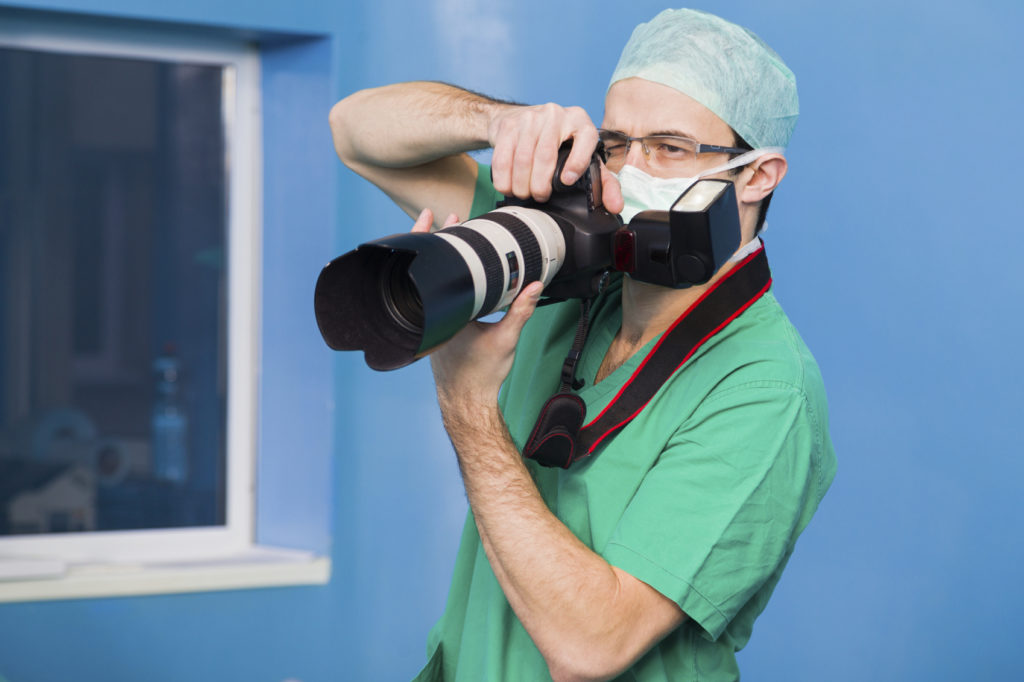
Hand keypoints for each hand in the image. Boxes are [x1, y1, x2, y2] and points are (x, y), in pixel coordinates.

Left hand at [412, 208, 542, 409]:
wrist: (468, 403)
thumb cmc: (482, 376)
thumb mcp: (506, 339)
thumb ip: (521, 310)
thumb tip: (535, 285)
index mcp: (444, 315)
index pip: (436, 267)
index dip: (438, 240)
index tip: (444, 219)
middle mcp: (431, 317)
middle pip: (429, 269)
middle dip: (438, 242)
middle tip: (444, 217)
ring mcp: (430, 323)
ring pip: (430, 283)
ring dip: (440, 261)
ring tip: (447, 238)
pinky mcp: (435, 330)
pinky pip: (435, 298)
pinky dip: (442, 281)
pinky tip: (454, 272)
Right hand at [487, 103, 623, 214]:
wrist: (521, 118)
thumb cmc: (558, 143)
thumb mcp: (583, 156)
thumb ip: (603, 181)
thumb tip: (616, 206)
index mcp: (581, 122)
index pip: (585, 140)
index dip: (577, 163)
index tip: (567, 182)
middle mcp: (556, 115)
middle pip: (546, 156)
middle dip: (540, 184)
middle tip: (540, 197)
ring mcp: (531, 117)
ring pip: (523, 158)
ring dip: (521, 184)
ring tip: (524, 194)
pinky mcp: (509, 124)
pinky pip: (504, 157)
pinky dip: (504, 178)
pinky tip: (508, 187)